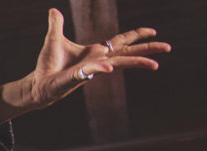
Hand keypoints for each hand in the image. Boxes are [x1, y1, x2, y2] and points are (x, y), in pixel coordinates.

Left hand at [28, 8, 170, 106]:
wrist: (38, 83)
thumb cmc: (48, 64)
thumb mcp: (53, 39)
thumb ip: (56, 25)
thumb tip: (53, 11)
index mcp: (95, 51)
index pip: (120, 42)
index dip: (136, 35)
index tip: (153, 31)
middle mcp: (98, 60)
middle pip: (127, 53)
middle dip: (147, 50)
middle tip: (168, 47)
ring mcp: (90, 69)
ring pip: (117, 64)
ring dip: (135, 63)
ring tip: (154, 64)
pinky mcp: (78, 77)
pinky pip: (91, 71)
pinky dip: (100, 69)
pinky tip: (109, 67)